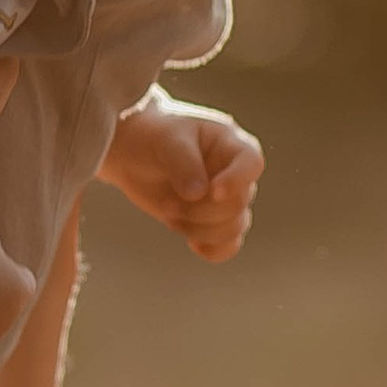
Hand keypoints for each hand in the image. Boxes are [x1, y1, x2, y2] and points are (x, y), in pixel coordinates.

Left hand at [98, 92, 263, 262]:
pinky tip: (192, 243)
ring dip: (199, 229)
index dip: (237, 181)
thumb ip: (183, 163)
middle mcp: (235, 174)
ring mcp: (226, 200)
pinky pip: (228, 245)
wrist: (134, 155)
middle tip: (166, 204)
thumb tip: (198, 194)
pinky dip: (212, 249)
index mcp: (231, 145)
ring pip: (234, 228)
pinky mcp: (213, 222)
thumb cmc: (154, 136)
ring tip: (169, 213)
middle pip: (238, 204)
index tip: (213, 191)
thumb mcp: (166, 140)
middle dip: (200, 210)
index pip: (252, 163)